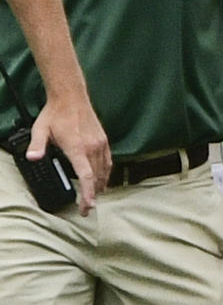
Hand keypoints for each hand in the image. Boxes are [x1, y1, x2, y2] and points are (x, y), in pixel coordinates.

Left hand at [29, 96, 110, 215]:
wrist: (71, 97)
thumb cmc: (56, 113)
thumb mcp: (41, 129)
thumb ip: (37, 146)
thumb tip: (32, 157)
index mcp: (77, 147)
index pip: (86, 177)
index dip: (87, 194)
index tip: (87, 207)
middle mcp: (92, 147)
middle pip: (96, 178)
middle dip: (92, 196)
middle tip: (86, 208)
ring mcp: (100, 143)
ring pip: (103, 171)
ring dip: (99, 186)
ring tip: (94, 197)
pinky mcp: (103, 140)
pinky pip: (108, 162)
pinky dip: (106, 174)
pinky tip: (102, 179)